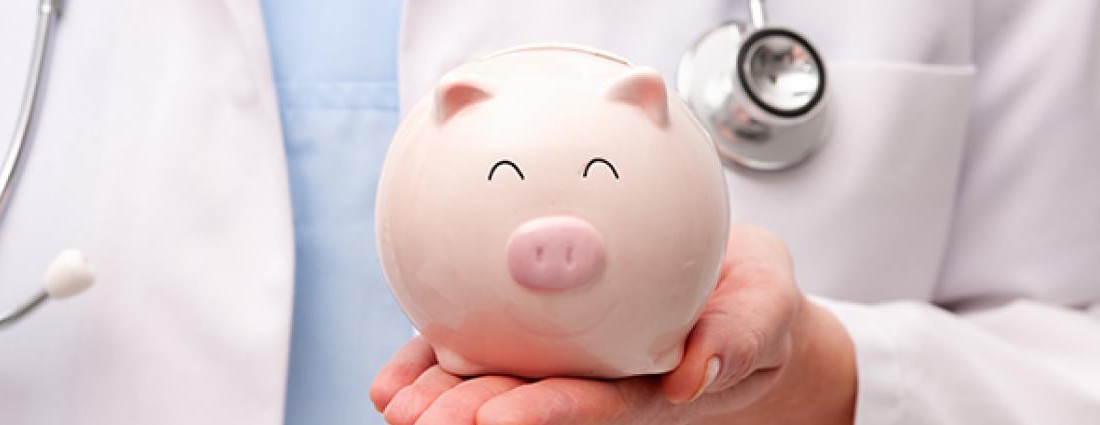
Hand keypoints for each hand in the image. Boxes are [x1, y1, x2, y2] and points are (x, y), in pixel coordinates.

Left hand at [369, 224, 856, 423]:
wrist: (731, 288)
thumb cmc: (752, 298)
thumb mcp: (766, 307)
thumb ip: (739, 337)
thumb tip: (694, 376)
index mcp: (647, 384)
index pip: (592, 405)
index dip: (545, 414)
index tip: (497, 418)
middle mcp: (594, 381)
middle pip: (528, 404)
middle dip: (473, 415)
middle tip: (421, 420)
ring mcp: (560, 362)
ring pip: (492, 385)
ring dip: (440, 400)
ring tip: (395, 406)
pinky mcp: (533, 335)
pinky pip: (476, 353)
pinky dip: (431, 366)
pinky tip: (389, 384)